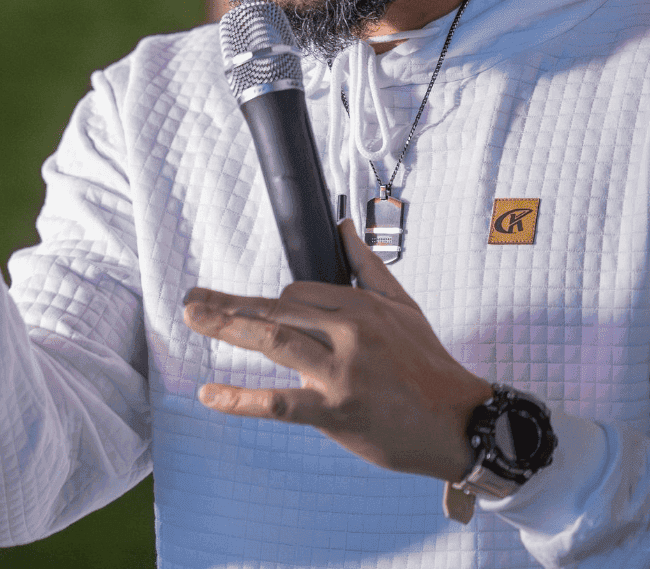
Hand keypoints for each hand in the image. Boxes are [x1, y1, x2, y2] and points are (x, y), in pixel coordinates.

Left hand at [183, 220, 491, 481]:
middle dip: (228, 303)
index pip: (297, 292)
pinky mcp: (335, 412)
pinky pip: (279, 403)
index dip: (275, 304)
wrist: (459, 422)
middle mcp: (348, 333)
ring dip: (227, 327)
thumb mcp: (403, 305)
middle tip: (190, 299)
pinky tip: (210, 394)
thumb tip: (344, 227)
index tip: (261, 317)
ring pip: (274, 341)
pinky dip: (241, 399)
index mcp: (360, 306)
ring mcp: (340, 372)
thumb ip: (367, 265)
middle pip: (277, 309)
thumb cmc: (428, 363)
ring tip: (193, 318)